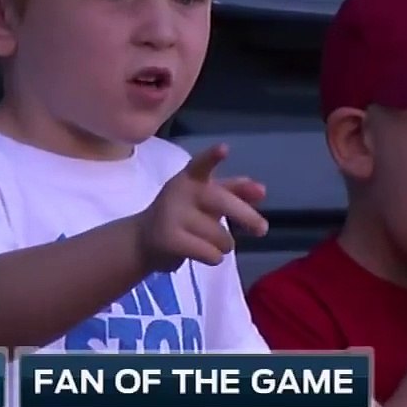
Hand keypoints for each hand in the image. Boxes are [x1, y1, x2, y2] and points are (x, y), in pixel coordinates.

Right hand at [136, 144, 268, 271]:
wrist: (144, 239)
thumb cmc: (185, 213)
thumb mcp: (208, 197)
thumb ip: (235, 191)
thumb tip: (262, 190)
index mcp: (191, 177)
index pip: (202, 164)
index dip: (212, 157)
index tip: (223, 149)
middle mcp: (180, 192)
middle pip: (223, 203)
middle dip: (247, 217)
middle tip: (263, 229)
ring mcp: (172, 216)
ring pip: (221, 235)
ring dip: (225, 244)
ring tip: (210, 242)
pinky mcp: (169, 241)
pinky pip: (211, 254)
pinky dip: (214, 257)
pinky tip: (203, 254)